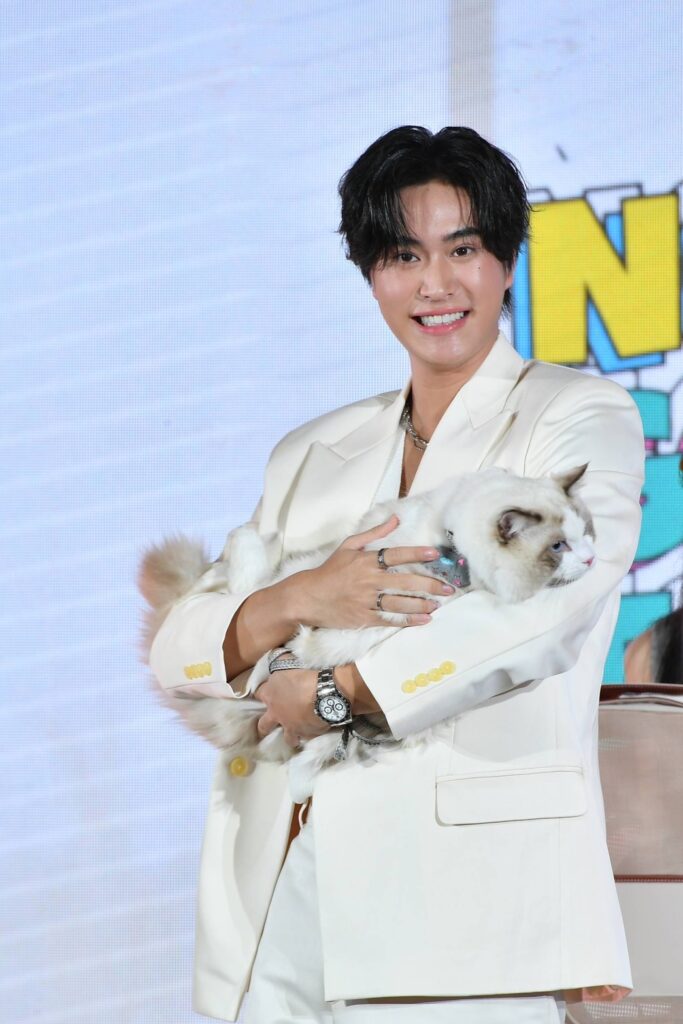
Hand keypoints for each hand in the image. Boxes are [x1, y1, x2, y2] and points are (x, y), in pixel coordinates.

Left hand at [255, 665, 328, 747]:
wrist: (324, 692)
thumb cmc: (305, 675)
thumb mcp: (289, 663)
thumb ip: (281, 663)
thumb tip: (277, 656)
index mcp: (270, 694)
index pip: (258, 694)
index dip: (262, 693)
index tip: (267, 692)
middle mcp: (276, 714)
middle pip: (264, 725)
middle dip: (266, 725)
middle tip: (272, 723)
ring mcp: (290, 727)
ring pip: (287, 738)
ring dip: (290, 735)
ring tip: (296, 732)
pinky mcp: (306, 734)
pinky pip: (306, 738)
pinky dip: (309, 734)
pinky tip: (314, 730)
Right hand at [286, 515, 452, 629]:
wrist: (307, 597)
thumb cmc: (330, 570)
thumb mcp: (348, 546)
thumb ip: (374, 533)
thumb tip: (395, 518)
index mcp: (365, 561)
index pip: (396, 555)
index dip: (416, 554)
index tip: (435, 554)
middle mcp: (368, 580)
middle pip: (405, 582)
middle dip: (430, 585)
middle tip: (449, 588)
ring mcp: (366, 601)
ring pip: (400, 603)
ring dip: (422, 604)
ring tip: (438, 605)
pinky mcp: (363, 618)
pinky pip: (390, 619)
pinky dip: (408, 620)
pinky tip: (423, 619)